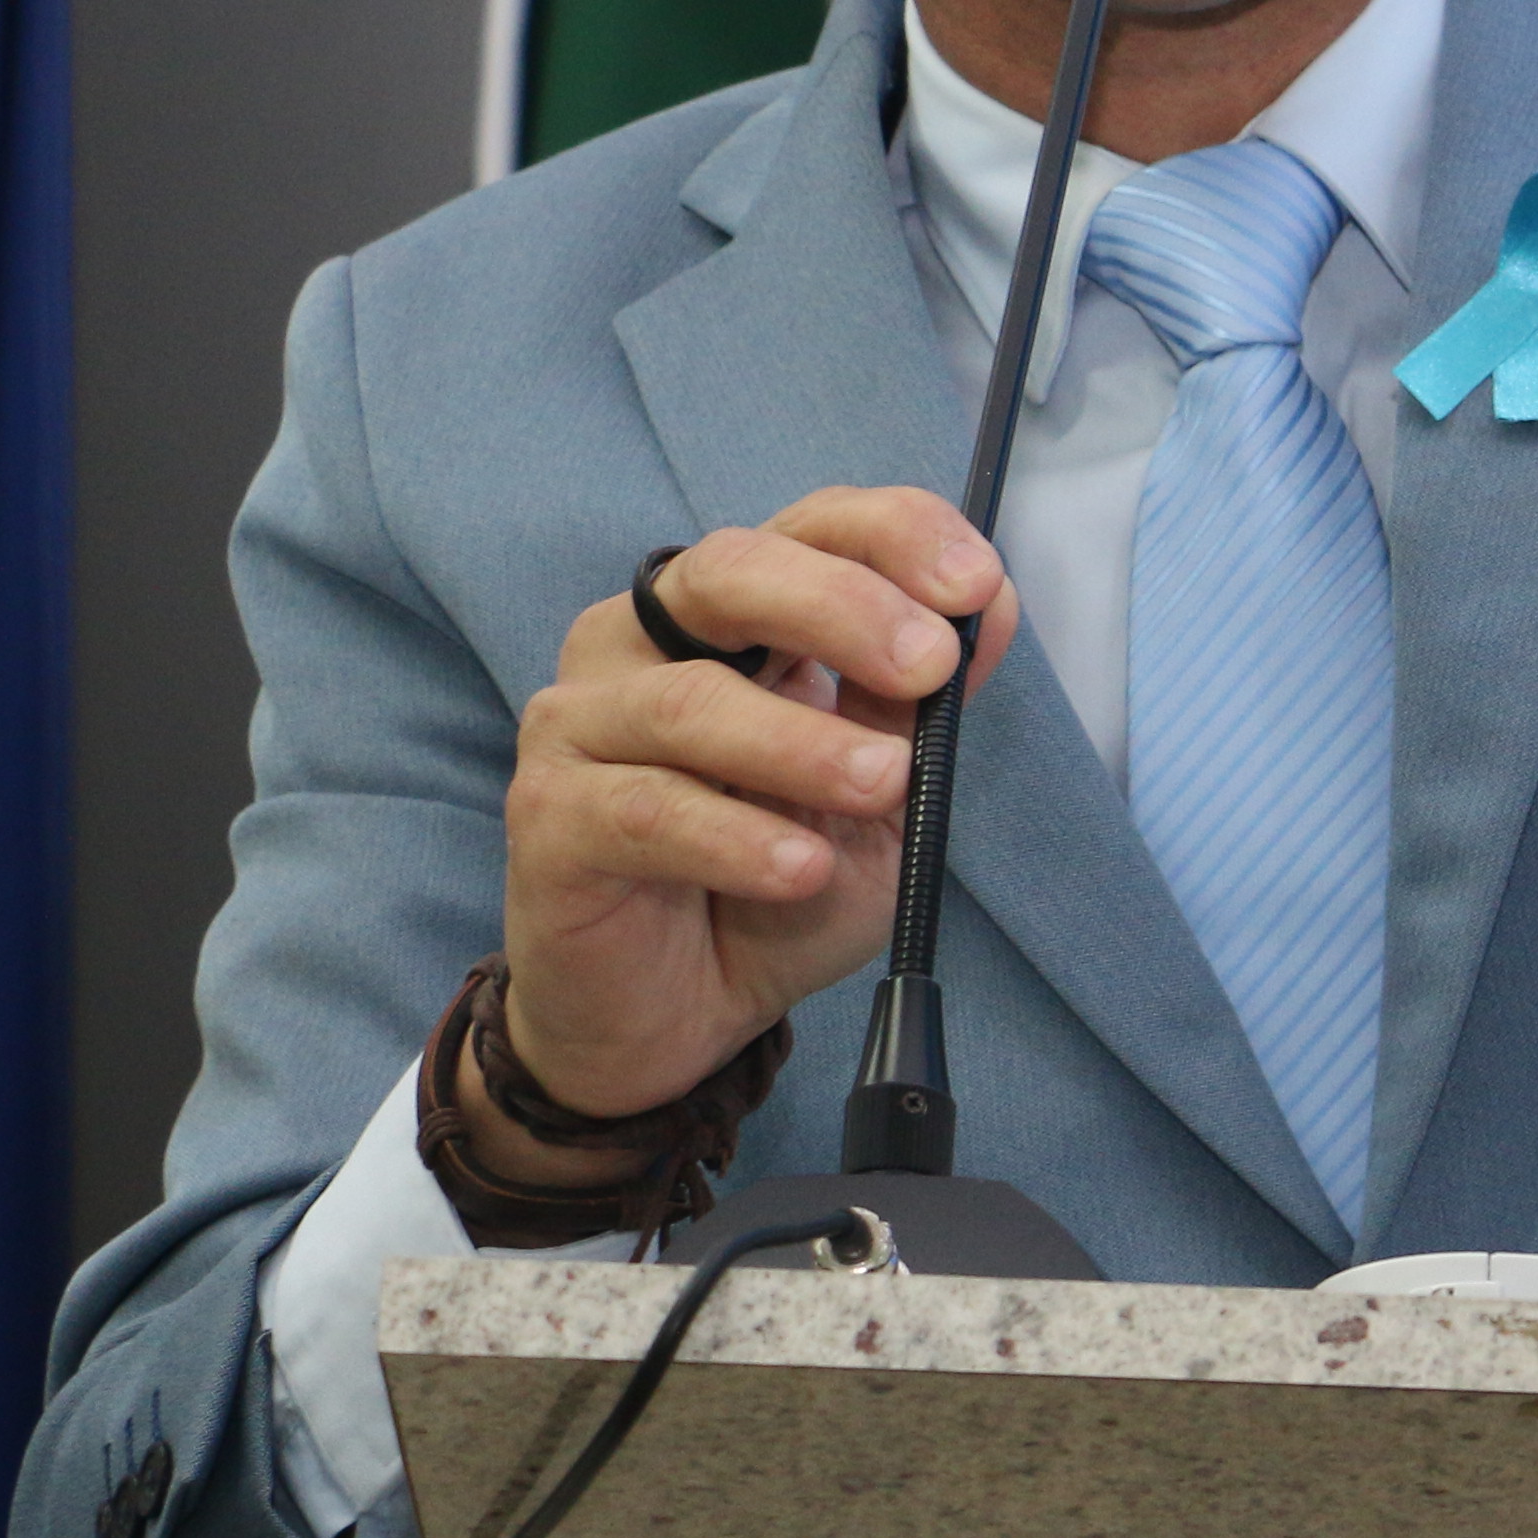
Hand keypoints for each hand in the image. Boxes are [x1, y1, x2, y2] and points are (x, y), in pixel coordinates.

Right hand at [486, 488, 1011, 1182]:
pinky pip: (644, 810)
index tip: (977, 584)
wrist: (683, 1011)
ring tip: (884, 785)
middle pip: (730, 571)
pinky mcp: (547, 815)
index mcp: (735, 615)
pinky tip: (797, 868)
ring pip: (689, 700)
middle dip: (843, 606)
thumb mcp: (882, 789)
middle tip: (927, 667)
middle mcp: (644, 643)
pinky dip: (736, 838)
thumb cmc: (776, 880)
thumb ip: (919, 703)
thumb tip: (991, 610)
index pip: (808, 526)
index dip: (892, 536)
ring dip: (803, 742)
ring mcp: (582, 722)